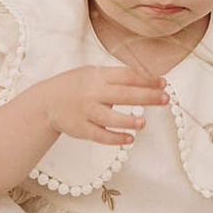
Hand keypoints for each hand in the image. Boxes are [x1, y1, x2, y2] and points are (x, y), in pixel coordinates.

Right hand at [41, 61, 168, 148]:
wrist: (47, 101)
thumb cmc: (76, 86)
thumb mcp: (93, 73)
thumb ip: (115, 77)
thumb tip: (146, 80)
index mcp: (98, 75)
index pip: (127, 75)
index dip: (147, 78)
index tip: (164, 82)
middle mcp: (93, 92)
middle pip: (124, 94)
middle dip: (147, 96)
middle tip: (165, 99)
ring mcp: (86, 111)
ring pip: (110, 118)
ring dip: (129, 121)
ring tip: (143, 123)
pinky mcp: (81, 129)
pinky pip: (101, 135)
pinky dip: (116, 138)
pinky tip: (130, 139)